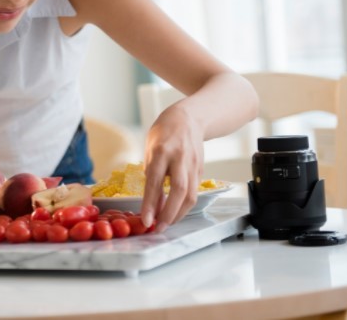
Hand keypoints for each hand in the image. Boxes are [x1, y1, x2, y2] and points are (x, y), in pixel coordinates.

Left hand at [140, 105, 203, 232]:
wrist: (189, 118)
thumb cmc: (163, 134)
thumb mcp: (150, 149)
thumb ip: (151, 174)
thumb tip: (151, 202)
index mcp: (161, 150)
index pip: (155, 181)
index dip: (150, 203)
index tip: (146, 220)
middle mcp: (179, 157)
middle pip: (179, 190)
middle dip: (169, 213)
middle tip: (159, 228)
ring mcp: (193, 164)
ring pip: (190, 194)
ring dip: (178, 213)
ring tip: (166, 224)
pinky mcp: (201, 170)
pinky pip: (193, 192)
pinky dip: (184, 205)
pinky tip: (175, 212)